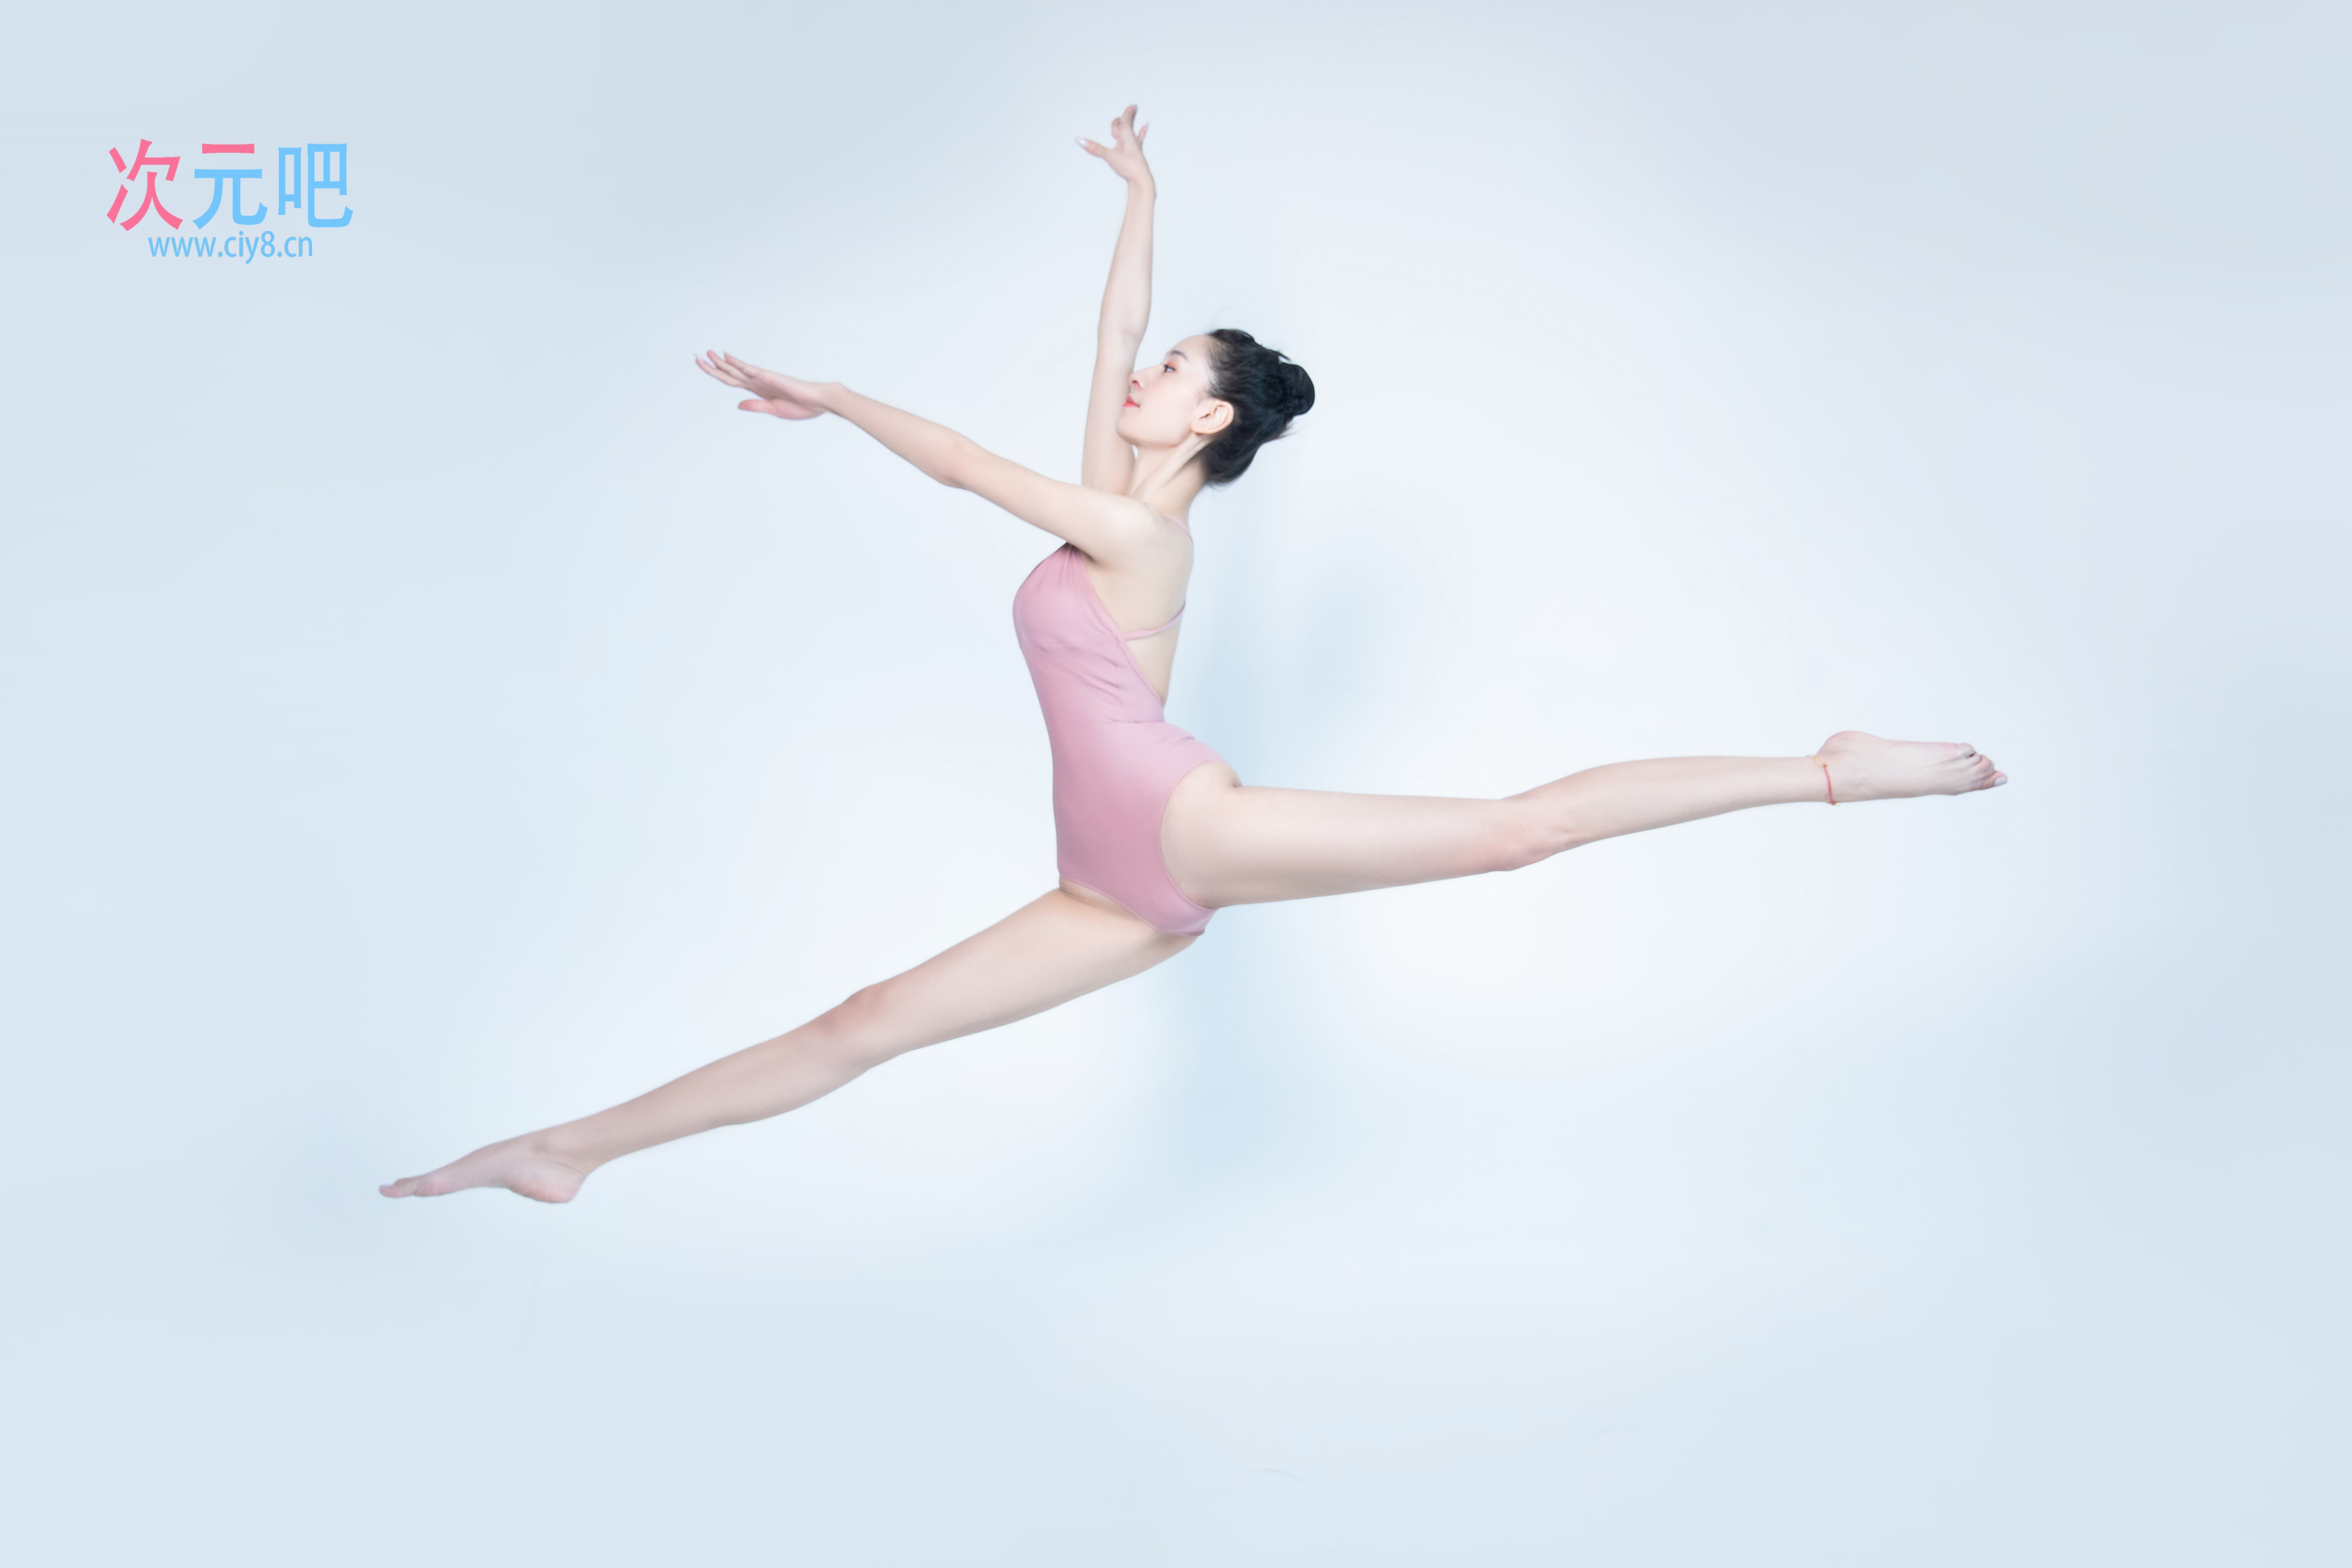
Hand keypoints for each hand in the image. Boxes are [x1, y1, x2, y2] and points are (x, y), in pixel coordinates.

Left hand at [696, 350, 827, 418]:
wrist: (818, 401)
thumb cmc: (802, 407)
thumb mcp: (774, 410)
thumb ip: (756, 406)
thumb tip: (738, 405)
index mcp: (758, 392)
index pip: (733, 382)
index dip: (718, 376)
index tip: (706, 368)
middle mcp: (758, 382)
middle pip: (730, 374)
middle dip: (714, 367)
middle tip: (699, 358)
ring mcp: (762, 378)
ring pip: (736, 370)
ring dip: (721, 362)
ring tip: (707, 354)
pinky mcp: (769, 377)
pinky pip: (749, 369)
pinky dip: (737, 363)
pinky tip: (726, 357)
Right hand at [1076, 104, 1151, 184]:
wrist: (1141, 179)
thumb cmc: (1128, 166)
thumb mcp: (1109, 156)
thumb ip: (1095, 148)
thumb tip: (1081, 141)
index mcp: (1127, 136)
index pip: (1126, 121)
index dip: (1128, 113)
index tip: (1133, 106)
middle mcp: (1132, 140)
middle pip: (1128, 125)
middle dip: (1128, 118)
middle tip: (1132, 109)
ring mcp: (1135, 147)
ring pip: (1133, 133)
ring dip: (1133, 126)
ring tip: (1140, 119)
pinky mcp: (1136, 155)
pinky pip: (1138, 141)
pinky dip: (1141, 134)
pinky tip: (1145, 130)